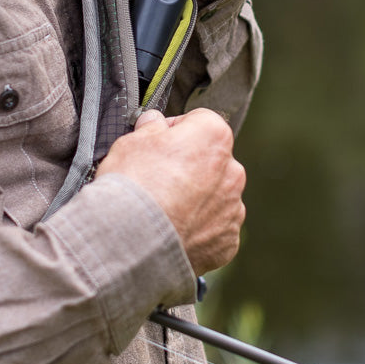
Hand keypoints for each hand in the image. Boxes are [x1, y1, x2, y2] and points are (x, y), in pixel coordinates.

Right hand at [97, 108, 245, 274]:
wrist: (134, 240)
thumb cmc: (134, 185)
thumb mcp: (131, 141)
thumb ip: (150, 127)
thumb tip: (154, 123)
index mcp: (213, 137)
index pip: (198, 122)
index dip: (174, 131)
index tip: (156, 143)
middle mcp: (232, 172)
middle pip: (210, 161)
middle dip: (188, 167)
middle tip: (156, 179)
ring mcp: (232, 209)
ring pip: (214, 196)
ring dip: (194, 199)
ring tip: (161, 209)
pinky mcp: (227, 241)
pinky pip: (213, 229)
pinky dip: (197, 229)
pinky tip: (171, 230)